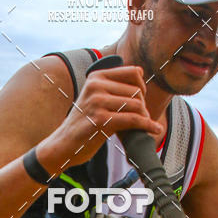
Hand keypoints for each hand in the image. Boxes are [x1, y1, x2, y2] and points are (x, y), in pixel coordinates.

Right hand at [40, 64, 163, 169]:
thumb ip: (112, 86)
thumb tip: (140, 73)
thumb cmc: (82, 124)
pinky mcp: (101, 120)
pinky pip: (133, 120)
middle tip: (142, 118)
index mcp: (96, 77)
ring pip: (137, 105)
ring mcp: (98, 102)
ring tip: (144, 125)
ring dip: (145, 117)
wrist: (63, 145)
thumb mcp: (94, 98)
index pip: (133, 72)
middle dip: (144, 106)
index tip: (142, 100)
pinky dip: (147, 126)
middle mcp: (96, 86)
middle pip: (137, 91)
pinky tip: (154, 130)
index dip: (142, 86)